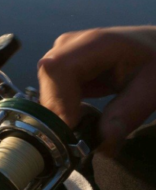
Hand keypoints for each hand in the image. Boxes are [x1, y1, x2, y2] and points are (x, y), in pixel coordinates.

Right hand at [37, 26, 155, 150]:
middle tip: (78, 142)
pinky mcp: (62, 65)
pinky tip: (80, 119)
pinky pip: (52, 90)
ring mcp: (63, 53)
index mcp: (96, 43)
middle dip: (57, 112)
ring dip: (59, 112)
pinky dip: (62, 108)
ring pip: (46, 87)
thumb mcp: (152, 89)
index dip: (57, 100)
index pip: (58, 68)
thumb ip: (127, 114)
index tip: (70, 131)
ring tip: (82, 132)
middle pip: (48, 80)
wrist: (155, 47)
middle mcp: (71, 44)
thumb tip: (101, 146)